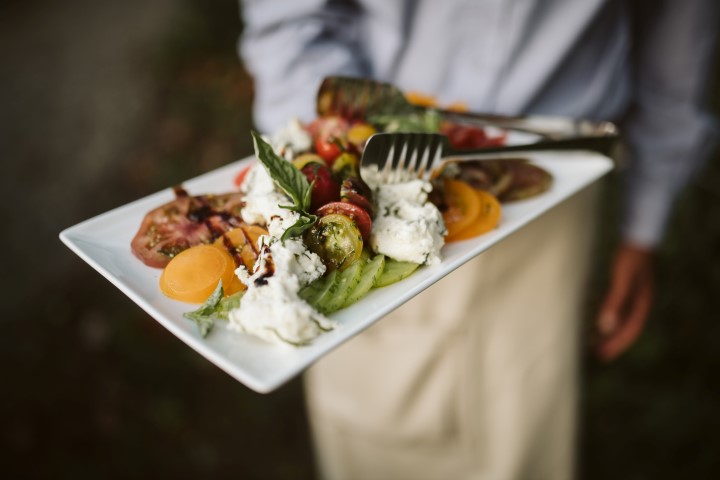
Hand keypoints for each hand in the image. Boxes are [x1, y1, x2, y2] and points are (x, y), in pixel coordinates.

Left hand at [595, 243, 654, 361]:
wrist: (638, 237)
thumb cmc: (631, 257)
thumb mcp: (622, 280)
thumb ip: (614, 302)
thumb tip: (605, 327)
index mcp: (642, 303)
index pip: (630, 331)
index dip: (617, 345)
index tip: (603, 356)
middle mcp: (640, 302)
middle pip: (626, 328)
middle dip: (612, 343)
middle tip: (596, 355)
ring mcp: (634, 296)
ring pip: (621, 320)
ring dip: (609, 333)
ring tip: (593, 343)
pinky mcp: (626, 289)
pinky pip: (617, 310)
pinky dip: (607, 319)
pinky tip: (595, 322)